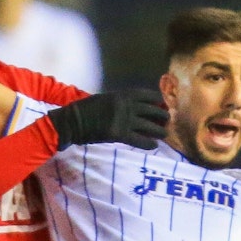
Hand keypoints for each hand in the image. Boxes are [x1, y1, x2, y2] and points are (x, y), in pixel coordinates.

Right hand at [49, 89, 169, 149]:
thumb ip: (122, 101)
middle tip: (167, 121)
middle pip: (152, 111)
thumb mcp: (107, 98)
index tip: (163, 105)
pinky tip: (153, 145)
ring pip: (149, 126)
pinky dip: (148, 143)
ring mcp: (124, 120)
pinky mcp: (119, 134)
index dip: (158, 101)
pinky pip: (140, 140)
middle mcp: (127, 106)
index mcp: (123, 95)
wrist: (73, 121)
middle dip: (162, 116)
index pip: (148, 96)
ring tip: (164, 134)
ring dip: (159, 131)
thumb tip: (137, 108)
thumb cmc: (87, 109)